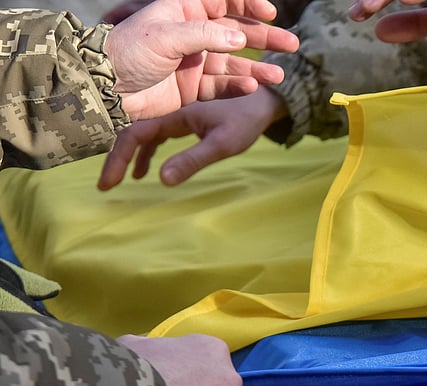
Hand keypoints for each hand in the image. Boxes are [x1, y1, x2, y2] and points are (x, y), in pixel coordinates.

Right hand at [99, 88, 286, 188]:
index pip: (134, 134)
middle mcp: (169, 110)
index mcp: (173, 112)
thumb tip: (162, 181)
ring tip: (121, 181)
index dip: (117, 159)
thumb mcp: (222, 143)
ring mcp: (175, 113)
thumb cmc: (246, 120)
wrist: (264, 101)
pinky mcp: (183, 119)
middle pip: (133, 133)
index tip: (106, 184)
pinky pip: (157, 136)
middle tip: (105, 186)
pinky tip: (146, 171)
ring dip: (131, 157)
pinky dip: (147, 152)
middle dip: (117, 159)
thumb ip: (193, 159)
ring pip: (144, 135)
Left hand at [105, 0, 299, 119]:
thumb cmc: (129, 53)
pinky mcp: (193, 88)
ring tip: (280, 76)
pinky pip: (221, 85)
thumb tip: (240, 38)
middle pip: (236, 32)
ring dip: (258, 68)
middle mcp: (192, 34)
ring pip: (234, 63)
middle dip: (265, 38)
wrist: (105, 90)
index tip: (269, 12)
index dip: (248, 3)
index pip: (223, 0)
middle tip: (291, 45)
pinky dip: (237, 87)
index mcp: (183, 10)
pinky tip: (253, 87)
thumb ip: (205, 35)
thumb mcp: (165, 36)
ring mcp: (194, 62)